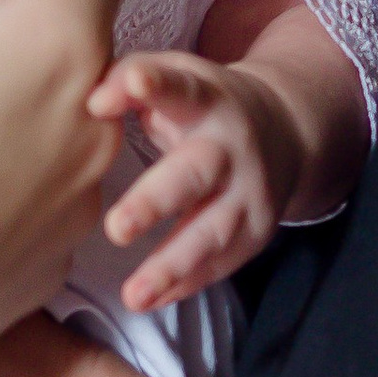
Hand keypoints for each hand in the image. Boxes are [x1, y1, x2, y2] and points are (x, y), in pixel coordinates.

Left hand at [93, 50, 299, 312]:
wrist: (285, 129)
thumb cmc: (201, 103)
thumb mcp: (176, 77)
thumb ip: (129, 81)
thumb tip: (92, 103)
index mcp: (206, 98)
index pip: (180, 87)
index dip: (155, 84)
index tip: (133, 83)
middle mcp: (231, 146)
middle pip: (195, 173)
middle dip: (156, 202)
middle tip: (116, 228)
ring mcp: (248, 193)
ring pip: (211, 232)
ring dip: (172, 265)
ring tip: (134, 294)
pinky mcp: (256, 230)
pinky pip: (220, 263)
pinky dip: (185, 284)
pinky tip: (151, 300)